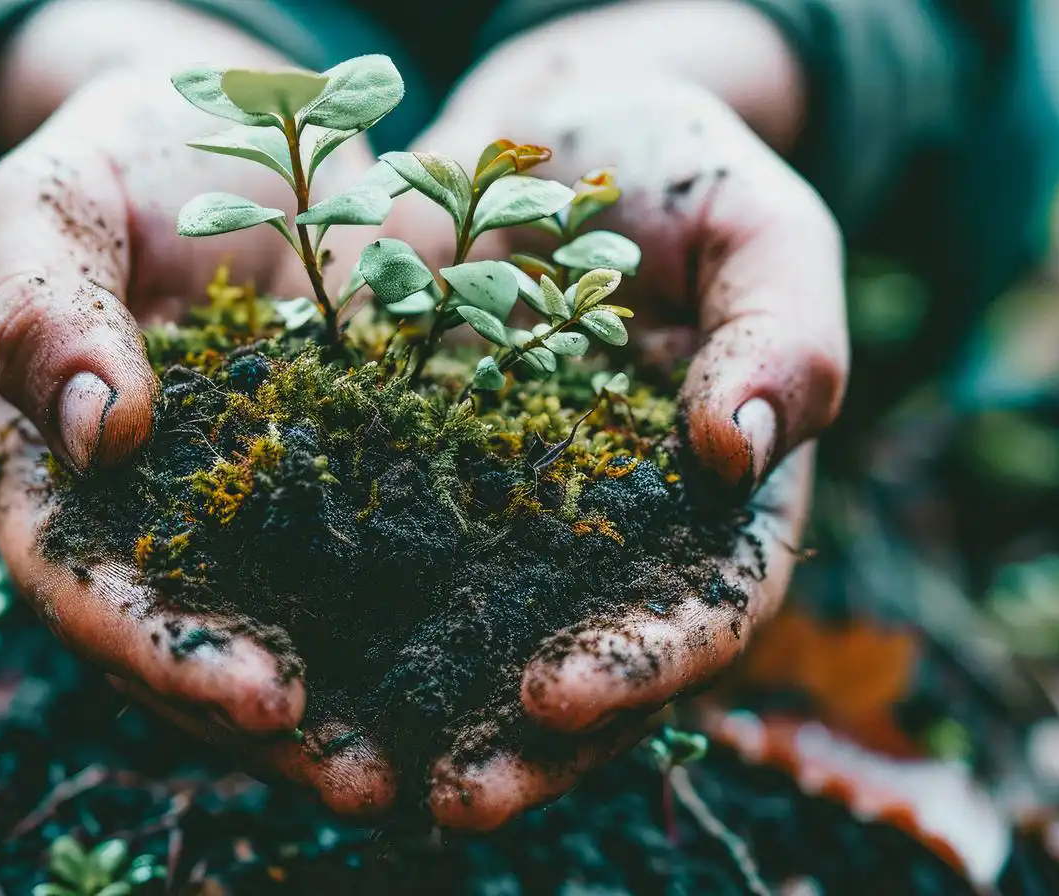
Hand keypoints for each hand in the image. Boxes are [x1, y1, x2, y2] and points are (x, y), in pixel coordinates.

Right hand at [0, 0, 395, 814]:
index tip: (264, 696)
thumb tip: (93, 428)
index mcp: (58, 477)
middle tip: (378, 783)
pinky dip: (439, 614)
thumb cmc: (117, 156)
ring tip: (451, 774)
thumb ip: (42, 303)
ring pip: (299, 629)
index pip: (90, 589)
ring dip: (366, 709)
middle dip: (284, 727)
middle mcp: (157, 521)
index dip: (168, 654)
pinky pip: (391, 557)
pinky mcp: (353, 476)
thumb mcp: (53, 200)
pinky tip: (515, 660)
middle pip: (200, 647)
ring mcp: (258, 511)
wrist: (234, 122)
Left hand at [385, 0, 849, 828]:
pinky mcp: (416, 478)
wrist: (556, 126)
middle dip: (528, 746)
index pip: (703, 611)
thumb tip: (743, 447)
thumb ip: (781, 333)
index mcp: (719, 506)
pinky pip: (377, 564)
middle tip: (453, 797)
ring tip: (357, 777)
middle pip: (589, 670)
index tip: (563, 689)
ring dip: (423, 721)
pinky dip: (337, 622)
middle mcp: (614, 540)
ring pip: (476, 648)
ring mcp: (512, 520)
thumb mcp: (757, 223)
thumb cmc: (681, 167)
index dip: (644, 663)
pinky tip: (278, 663)